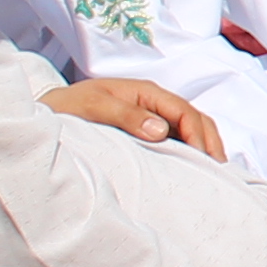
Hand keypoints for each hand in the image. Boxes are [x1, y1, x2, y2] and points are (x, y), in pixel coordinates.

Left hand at [48, 75, 228, 157]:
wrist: (48, 112)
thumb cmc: (68, 106)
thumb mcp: (93, 106)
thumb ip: (125, 115)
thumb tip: (161, 130)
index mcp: (146, 92)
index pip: (184, 112)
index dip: (198, 134)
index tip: (203, 159)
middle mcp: (154, 103)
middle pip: (195, 119)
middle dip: (210, 142)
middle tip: (218, 171)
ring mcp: (152, 117)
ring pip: (190, 130)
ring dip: (203, 147)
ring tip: (212, 173)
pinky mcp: (146, 132)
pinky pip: (176, 140)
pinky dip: (190, 153)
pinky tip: (193, 170)